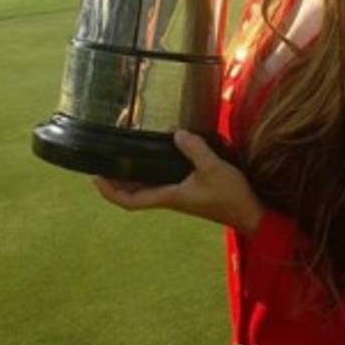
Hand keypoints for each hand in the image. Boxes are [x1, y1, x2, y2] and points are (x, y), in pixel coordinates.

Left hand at [92, 130, 264, 235]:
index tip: (95, 177)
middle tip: (102, 160)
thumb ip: (195, 149)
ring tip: (120, 154)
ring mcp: (178, 193)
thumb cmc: (230, 195)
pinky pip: (160, 179)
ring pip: (146, 186)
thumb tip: (176, 132)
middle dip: (115, 180)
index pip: (130, 201)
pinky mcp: (188, 188)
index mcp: (169, 196)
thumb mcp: (213, 168)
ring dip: (130, 175)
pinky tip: (153, 154)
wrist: (250, 212)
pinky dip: (150, 169)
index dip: (110, 192)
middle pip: (133, 193)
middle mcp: (169, 197)